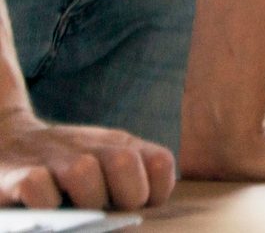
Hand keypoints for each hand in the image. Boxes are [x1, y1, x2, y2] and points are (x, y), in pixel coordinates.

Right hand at [0, 109, 174, 209]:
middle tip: (107, 208)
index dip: (156, 191)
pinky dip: (43, 203)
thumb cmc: (66, 164)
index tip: (140, 206)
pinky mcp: (18, 173)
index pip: (160, 162)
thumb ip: (130, 179)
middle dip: (123, 195)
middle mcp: (91, 146)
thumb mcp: (105, 161)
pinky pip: (38, 187)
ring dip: (83, 199)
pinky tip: (43, 206)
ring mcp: (53, 157)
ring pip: (82, 172)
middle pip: (124, 163)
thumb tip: (145, 214)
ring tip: (74, 208)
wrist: (7, 139)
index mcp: (120, 145)